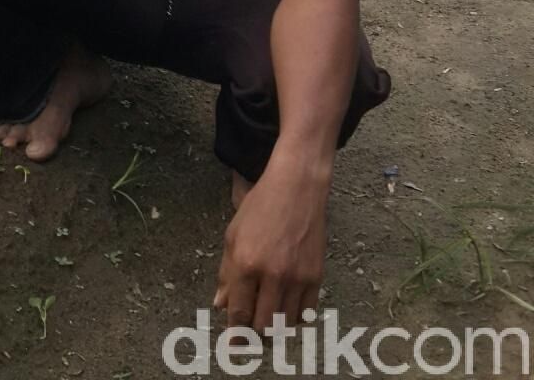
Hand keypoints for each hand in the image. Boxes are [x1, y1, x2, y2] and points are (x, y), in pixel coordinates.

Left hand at [214, 167, 327, 332]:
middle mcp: (272, 275)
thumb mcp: (233, 235)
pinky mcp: (316, 277)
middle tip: (250, 332)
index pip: (239, 313)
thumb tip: (221, 304)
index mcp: (246, 263)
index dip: (235, 334)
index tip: (233, 347)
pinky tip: (287, 316)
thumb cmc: (260, 207)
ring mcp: (297, 278)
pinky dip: (295, 320)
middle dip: (254, 333)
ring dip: (274, 329)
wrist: (296, 189)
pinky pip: (306, 314)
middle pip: (263, 325)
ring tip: (267, 322)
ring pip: (285, 324)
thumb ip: (226, 274)